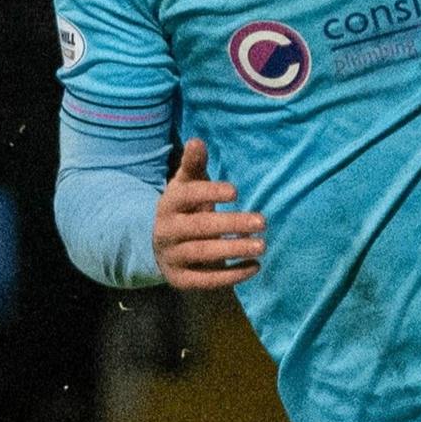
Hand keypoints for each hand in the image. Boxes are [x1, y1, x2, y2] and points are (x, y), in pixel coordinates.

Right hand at [154, 138, 265, 289]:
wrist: (158, 243)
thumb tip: (197, 141)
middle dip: (231, 224)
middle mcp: (166, 230)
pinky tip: (254, 267)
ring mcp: (172, 256)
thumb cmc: (184, 207)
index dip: (210, 192)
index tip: (236, 192)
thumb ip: (193, 165)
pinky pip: (204, 280)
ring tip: (262, 246)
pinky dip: (230, 276)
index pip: (187, 196)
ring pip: (202, 254)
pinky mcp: (180, 278)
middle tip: (262, 222)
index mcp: (169, 204)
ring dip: (233, 250)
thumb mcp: (186, 184)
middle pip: (199, 227)